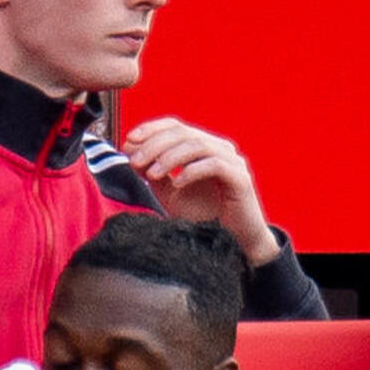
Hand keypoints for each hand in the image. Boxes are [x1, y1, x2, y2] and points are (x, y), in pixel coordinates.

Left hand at [122, 118, 279, 264]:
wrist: (231, 243)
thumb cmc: (204, 217)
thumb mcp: (169, 192)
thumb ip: (153, 171)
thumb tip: (131, 150)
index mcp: (205, 147)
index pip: (176, 126)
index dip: (151, 129)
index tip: (128, 141)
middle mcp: (221, 149)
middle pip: (184, 133)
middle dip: (154, 145)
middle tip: (135, 162)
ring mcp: (233, 162)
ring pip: (198, 145)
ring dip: (169, 157)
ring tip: (152, 175)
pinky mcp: (240, 179)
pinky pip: (215, 165)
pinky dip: (192, 171)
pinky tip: (177, 184)